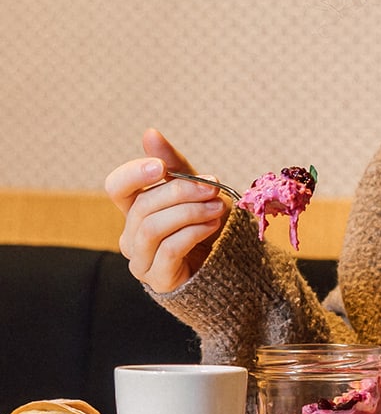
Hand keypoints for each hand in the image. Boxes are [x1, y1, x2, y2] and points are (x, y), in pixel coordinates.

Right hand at [105, 128, 229, 292]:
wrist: (231, 263)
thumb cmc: (208, 222)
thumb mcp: (195, 188)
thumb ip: (173, 164)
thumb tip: (149, 133)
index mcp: (135, 210)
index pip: (116, 187)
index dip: (134, 174)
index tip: (160, 167)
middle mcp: (132, 236)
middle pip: (142, 206)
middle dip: (180, 192)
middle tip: (212, 187)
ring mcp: (142, 261)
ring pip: (152, 227)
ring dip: (189, 212)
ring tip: (217, 208)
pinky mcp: (159, 280)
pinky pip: (169, 250)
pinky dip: (193, 232)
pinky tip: (212, 225)